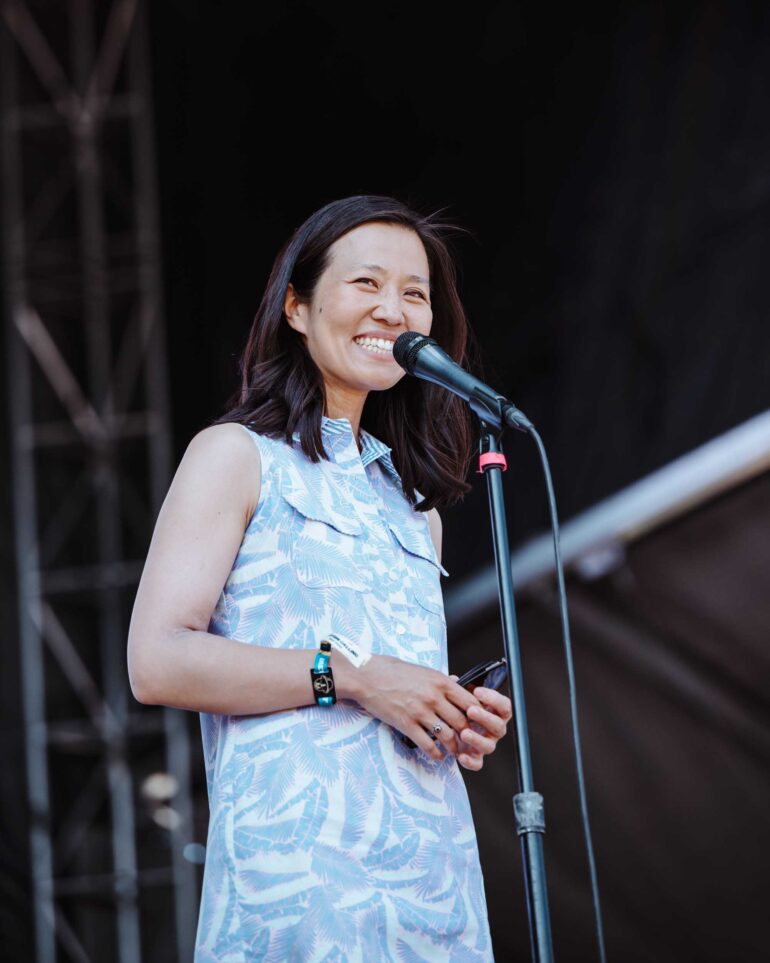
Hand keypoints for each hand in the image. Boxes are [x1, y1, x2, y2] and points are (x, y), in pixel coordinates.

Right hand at [350, 655, 481, 760]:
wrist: (366, 676)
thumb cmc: (392, 670)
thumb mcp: (422, 670)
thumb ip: (441, 679)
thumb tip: (456, 682)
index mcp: (440, 682)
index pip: (470, 701)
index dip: (477, 715)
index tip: (478, 723)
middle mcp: (434, 697)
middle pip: (461, 722)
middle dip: (468, 735)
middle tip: (469, 742)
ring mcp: (420, 711)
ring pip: (447, 735)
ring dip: (454, 747)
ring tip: (455, 752)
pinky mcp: (406, 724)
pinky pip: (427, 744)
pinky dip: (435, 753)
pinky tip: (438, 756)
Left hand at [451, 681, 511, 771]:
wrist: (447, 725)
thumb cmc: (458, 708)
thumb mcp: (459, 696)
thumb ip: (458, 689)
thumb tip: (453, 679)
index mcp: (494, 712)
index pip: (504, 706)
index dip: (493, 699)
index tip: (477, 691)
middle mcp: (493, 729)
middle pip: (498, 726)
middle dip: (485, 718)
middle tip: (471, 710)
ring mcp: (486, 744)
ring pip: (489, 746)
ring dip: (477, 739)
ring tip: (464, 733)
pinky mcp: (475, 757)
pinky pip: (478, 763)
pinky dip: (470, 761)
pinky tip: (461, 755)